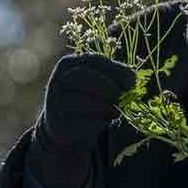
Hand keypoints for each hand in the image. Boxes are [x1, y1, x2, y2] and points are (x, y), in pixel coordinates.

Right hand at [28, 54, 135, 187]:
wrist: (66, 126)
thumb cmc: (90, 99)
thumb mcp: (102, 84)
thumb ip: (116, 81)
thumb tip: (132, 88)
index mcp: (71, 64)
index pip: (94, 60)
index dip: (117, 70)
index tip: (133, 83)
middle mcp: (59, 80)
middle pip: (81, 76)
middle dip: (108, 87)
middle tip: (123, 98)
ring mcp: (55, 102)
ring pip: (80, 100)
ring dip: (104, 107)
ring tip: (115, 112)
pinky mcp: (58, 124)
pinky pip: (79, 122)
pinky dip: (96, 123)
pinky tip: (102, 123)